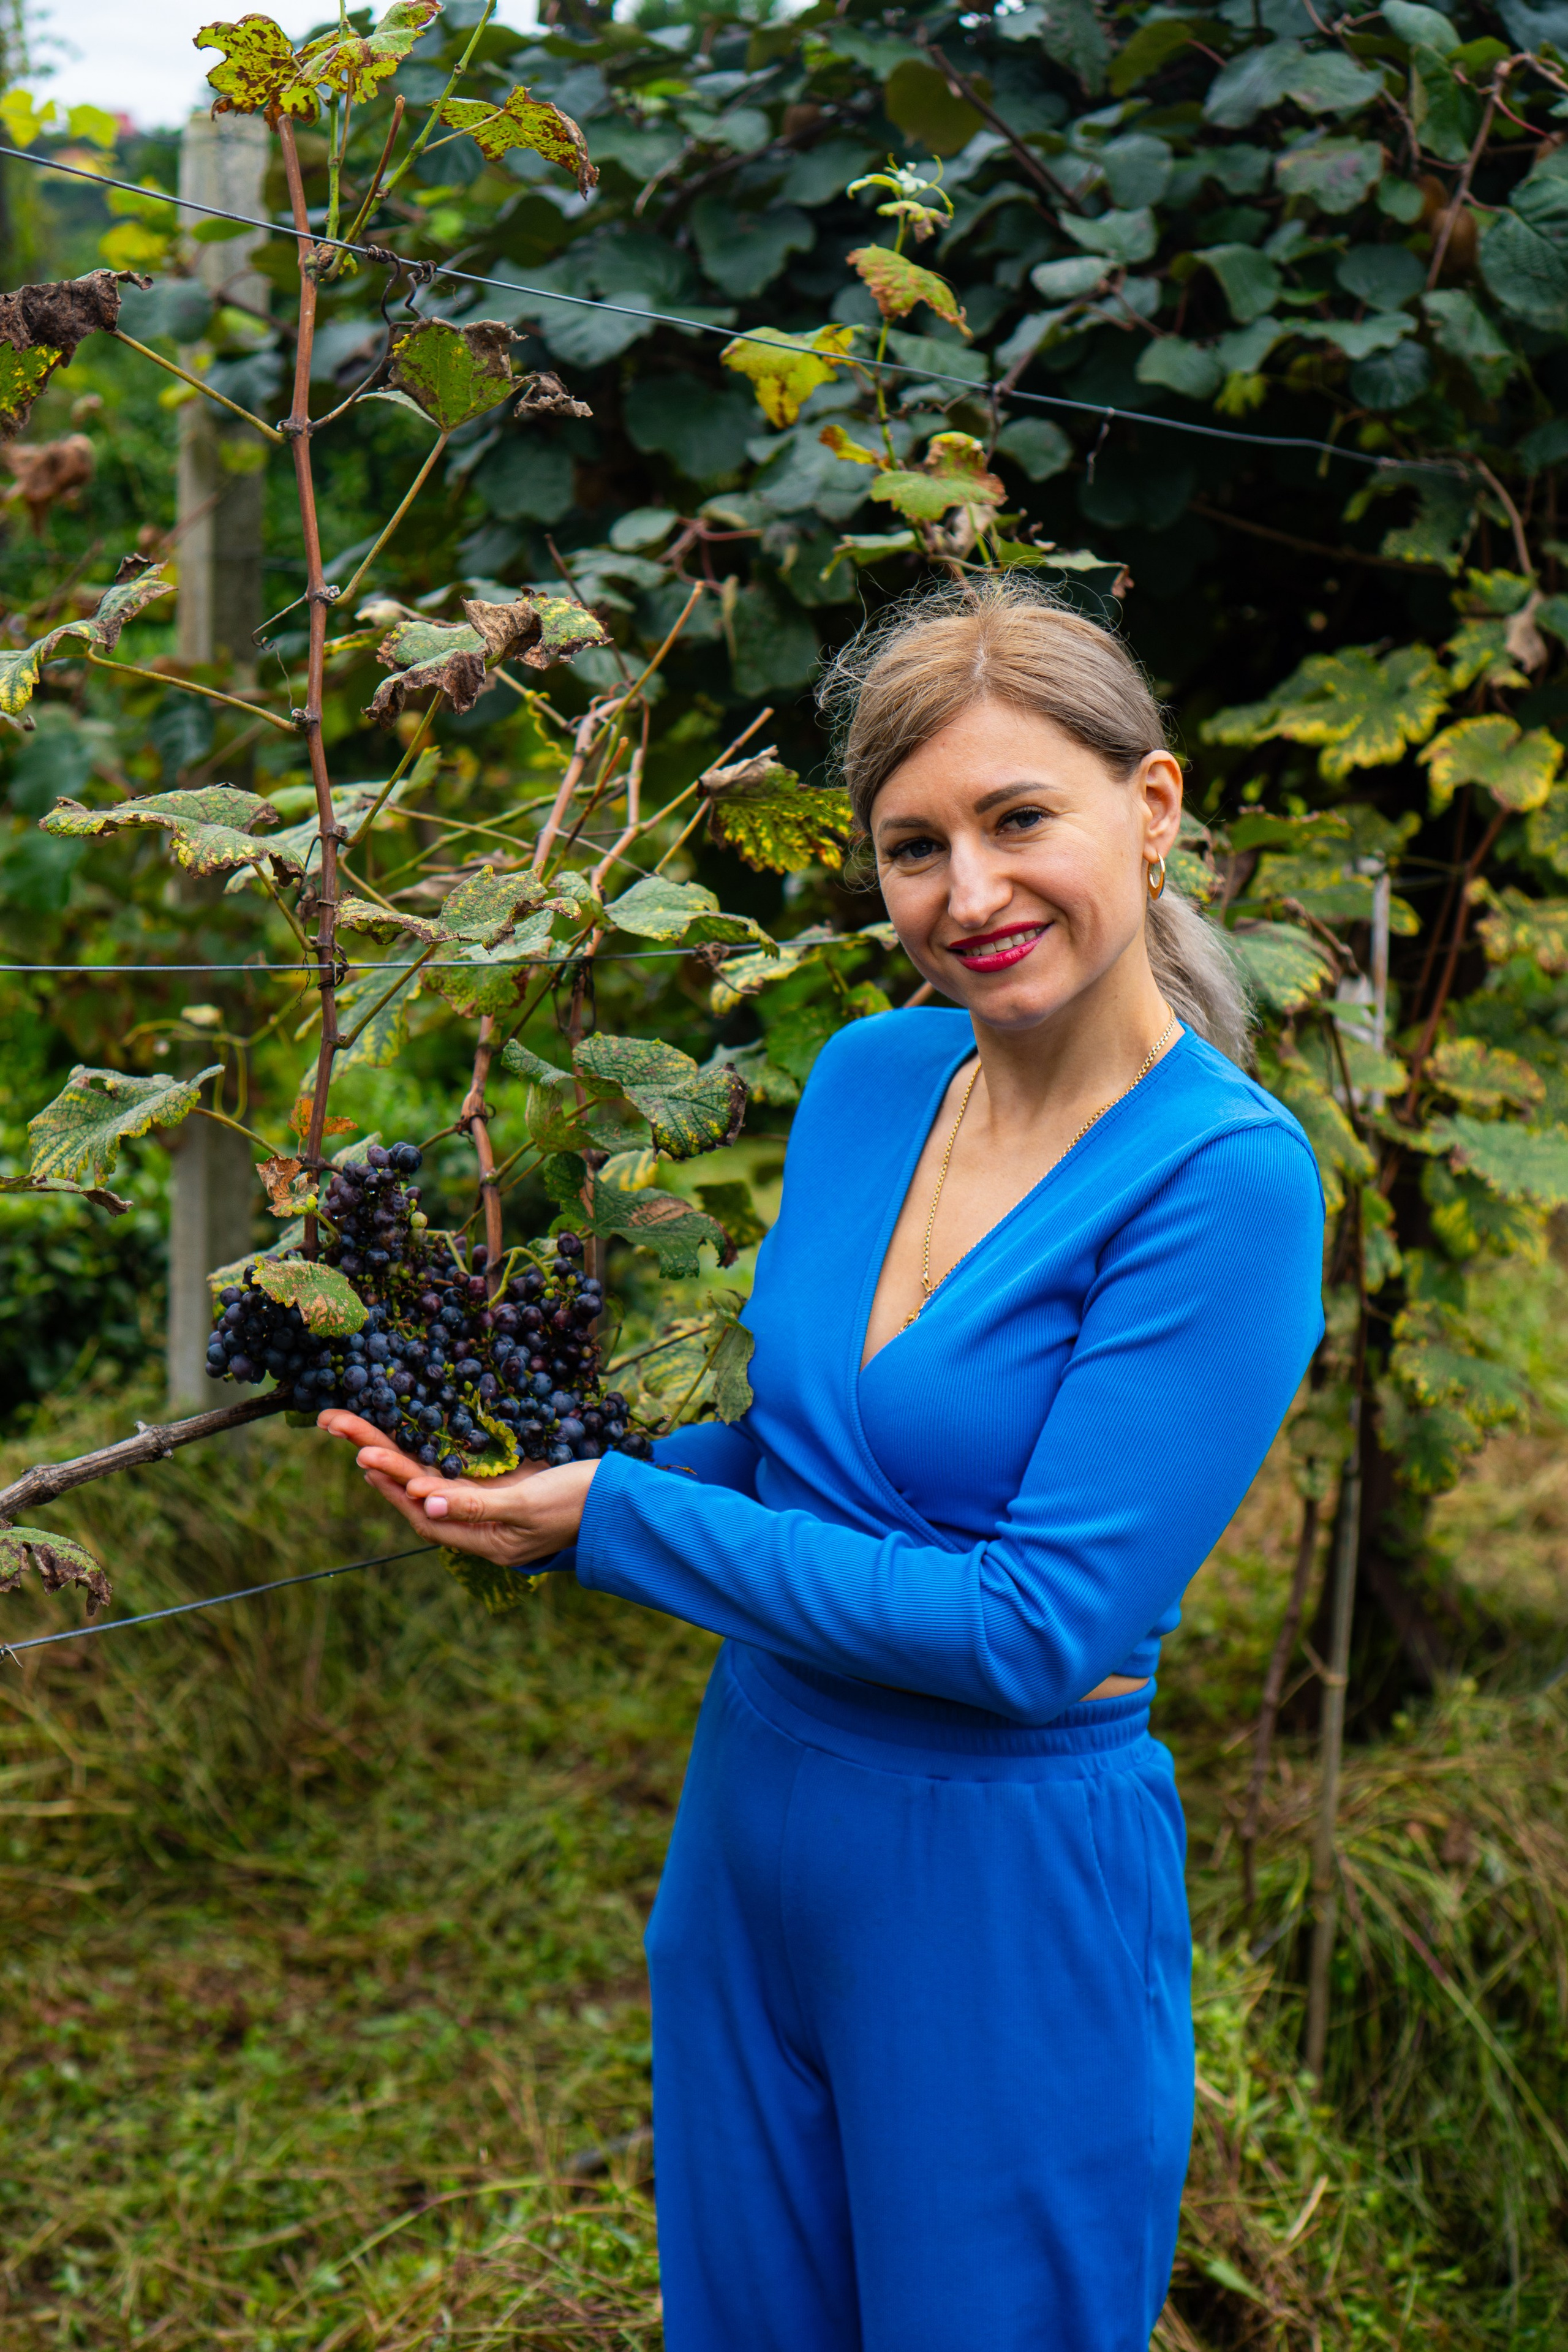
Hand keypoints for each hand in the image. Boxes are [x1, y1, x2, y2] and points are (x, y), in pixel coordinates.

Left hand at [317, 1410, 596, 1568]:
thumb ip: (477, 1507)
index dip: (391, 1481)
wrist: (622, 1502)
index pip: (421, 1509)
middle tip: (332, 1422)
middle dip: (372, 1456)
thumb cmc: (582, 1502)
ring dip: (386, 1453)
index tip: (361, 1454)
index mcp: (482, 1538)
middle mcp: (475, 1523)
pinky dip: (418, 1457)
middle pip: (412, 1490)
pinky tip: (398, 1445)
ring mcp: (484, 1505)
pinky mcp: (496, 1486)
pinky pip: (446, 1471)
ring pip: (424, 1478)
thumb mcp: (530, 1505)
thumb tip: (424, 1504)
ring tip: (348, 1429)